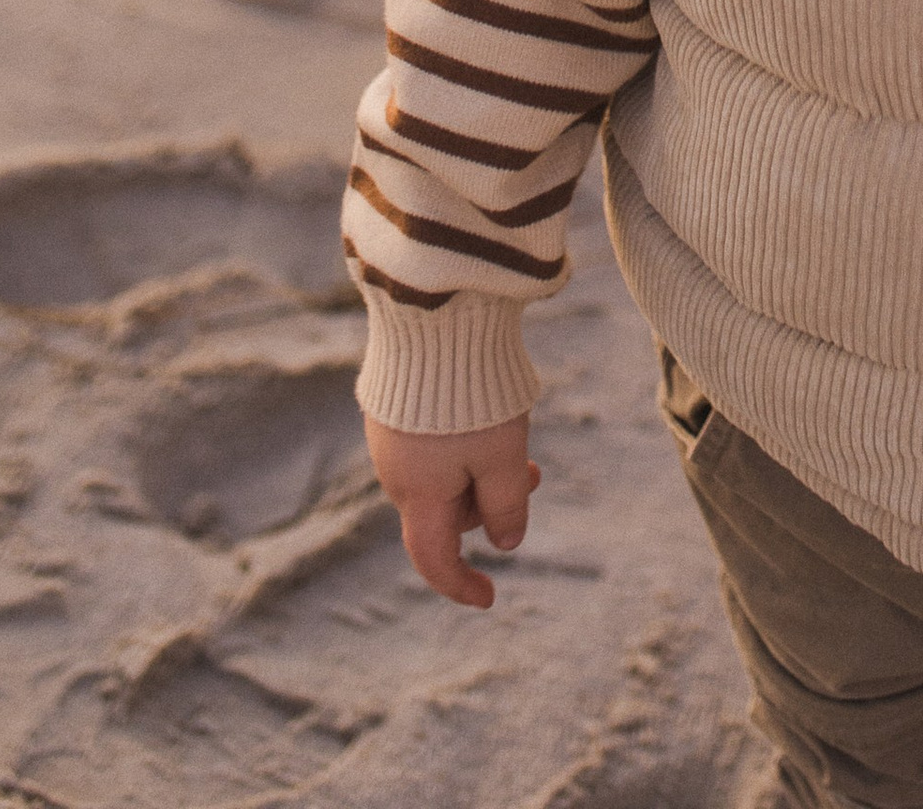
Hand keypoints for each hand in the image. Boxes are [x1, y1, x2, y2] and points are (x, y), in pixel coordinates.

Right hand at [366, 413, 541, 604]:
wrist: (430, 326)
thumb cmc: (470, 396)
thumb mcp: (502, 456)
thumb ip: (506, 504)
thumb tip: (507, 543)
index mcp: (418, 495)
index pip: (434, 559)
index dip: (460, 584)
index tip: (489, 598)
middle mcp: (395, 473)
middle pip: (445, 513)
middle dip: (489, 505)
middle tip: (533, 473)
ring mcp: (389, 440)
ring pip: (439, 477)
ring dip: (478, 472)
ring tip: (516, 437)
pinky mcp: (393, 412)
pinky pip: (427, 447)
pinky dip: (458, 449)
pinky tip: (483, 416)